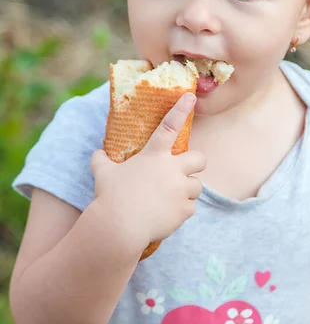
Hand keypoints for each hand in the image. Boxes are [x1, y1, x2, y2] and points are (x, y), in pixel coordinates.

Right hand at [90, 92, 205, 252]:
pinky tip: (166, 215)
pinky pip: (190, 208)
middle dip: (195, 164)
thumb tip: (96, 154)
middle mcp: (172, 169)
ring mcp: (181, 189)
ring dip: (187, 191)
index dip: (181, 109)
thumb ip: (101, 161)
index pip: (169, 126)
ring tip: (169, 199)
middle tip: (183, 172)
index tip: (190, 97)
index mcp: (154, 155)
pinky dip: (181, 211)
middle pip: (200, 159)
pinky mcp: (184, 210)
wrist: (119, 227)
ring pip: (197, 186)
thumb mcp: (103, 175)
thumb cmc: (110, 197)